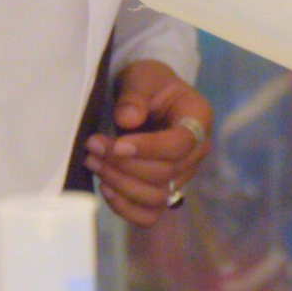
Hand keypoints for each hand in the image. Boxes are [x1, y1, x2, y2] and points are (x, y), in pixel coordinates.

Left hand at [84, 59, 213, 226]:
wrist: (149, 97)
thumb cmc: (149, 83)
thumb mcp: (143, 76)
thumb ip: (135, 95)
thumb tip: (127, 120)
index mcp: (198, 120)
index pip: (181, 144)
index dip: (149, 148)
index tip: (116, 144)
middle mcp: (196, 153)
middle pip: (167, 173)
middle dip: (125, 164)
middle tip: (93, 146)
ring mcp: (182, 176)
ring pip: (157, 196)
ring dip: (121, 184)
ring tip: (93, 161)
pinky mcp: (164, 191)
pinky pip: (150, 214)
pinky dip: (127, 208)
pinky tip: (106, 189)